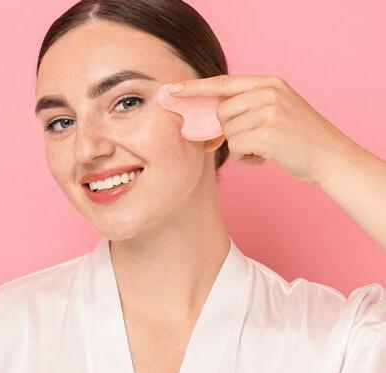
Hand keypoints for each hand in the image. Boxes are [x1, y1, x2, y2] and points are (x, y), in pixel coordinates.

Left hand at [170, 74, 356, 184]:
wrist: (331, 157)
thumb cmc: (299, 139)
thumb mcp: (277, 111)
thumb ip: (247, 108)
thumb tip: (208, 124)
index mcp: (269, 83)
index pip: (223, 83)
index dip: (195, 88)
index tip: (173, 91)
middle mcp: (268, 92)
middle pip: (221, 112)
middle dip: (228, 131)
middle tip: (249, 142)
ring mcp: (269, 110)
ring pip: (228, 131)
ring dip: (240, 146)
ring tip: (264, 149)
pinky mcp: (268, 132)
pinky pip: (235, 147)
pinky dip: (245, 158)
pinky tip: (264, 158)